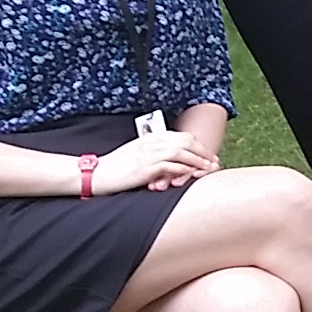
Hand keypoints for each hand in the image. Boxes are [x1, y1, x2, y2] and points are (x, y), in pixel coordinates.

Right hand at [100, 129, 216, 192]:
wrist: (96, 174)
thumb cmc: (116, 167)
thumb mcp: (137, 154)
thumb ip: (154, 152)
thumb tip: (172, 158)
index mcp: (151, 138)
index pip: (181, 136)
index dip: (198, 145)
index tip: (208, 155)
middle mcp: (152, 143)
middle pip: (186, 141)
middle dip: (203, 151)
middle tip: (214, 162)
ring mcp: (149, 154)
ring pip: (181, 152)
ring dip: (198, 160)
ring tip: (208, 169)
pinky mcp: (145, 168)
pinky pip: (170, 165)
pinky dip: (183, 169)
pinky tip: (191, 175)